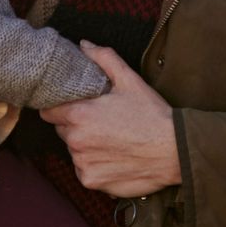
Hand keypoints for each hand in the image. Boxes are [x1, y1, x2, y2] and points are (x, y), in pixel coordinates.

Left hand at [35, 43, 179, 196]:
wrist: (175, 151)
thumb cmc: (152, 114)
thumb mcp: (130, 80)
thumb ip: (103, 58)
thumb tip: (83, 45)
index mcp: (78, 114)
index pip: (49, 112)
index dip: (61, 108)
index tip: (76, 108)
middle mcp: (75, 141)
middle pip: (63, 131)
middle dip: (76, 126)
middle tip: (101, 123)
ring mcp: (82, 163)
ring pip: (74, 152)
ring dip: (86, 147)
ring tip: (112, 141)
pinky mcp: (92, 181)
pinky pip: (85, 171)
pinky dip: (95, 166)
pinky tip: (115, 158)